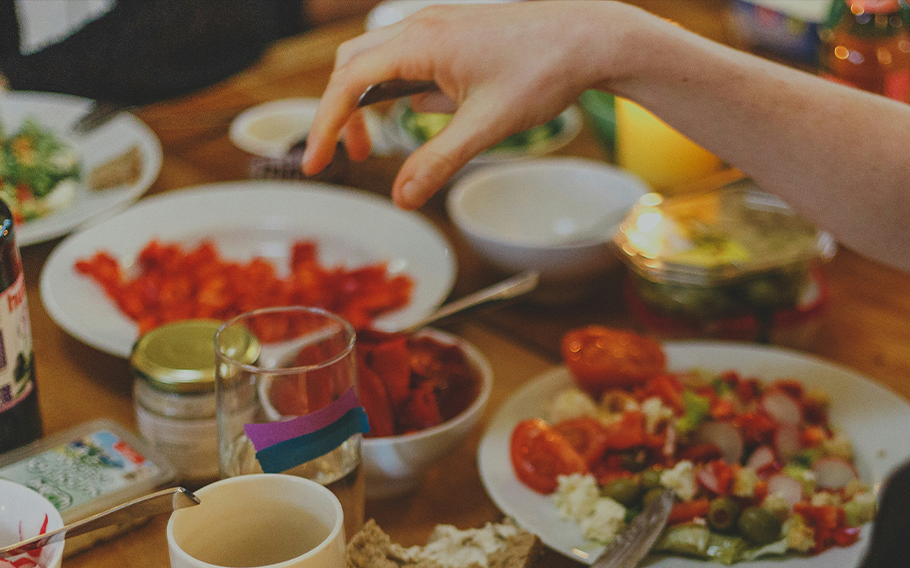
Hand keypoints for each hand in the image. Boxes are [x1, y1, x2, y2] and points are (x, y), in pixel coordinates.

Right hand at [302, 1, 649, 207]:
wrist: (591, 38)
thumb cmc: (544, 72)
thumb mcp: (488, 127)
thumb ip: (439, 162)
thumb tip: (403, 199)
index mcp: (421, 43)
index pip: (348, 83)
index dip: (326, 125)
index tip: (318, 164)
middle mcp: (422, 26)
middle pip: (352, 65)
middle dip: (342, 112)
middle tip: (352, 157)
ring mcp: (439, 26)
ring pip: (379, 59)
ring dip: (370, 100)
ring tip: (377, 145)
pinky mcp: (456, 33)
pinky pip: (410, 59)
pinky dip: (401, 89)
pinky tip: (429, 114)